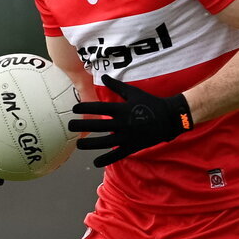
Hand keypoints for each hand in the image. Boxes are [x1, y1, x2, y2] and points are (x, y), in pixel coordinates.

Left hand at [68, 74, 193, 166]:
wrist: (169, 117)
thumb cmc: (150, 102)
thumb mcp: (133, 92)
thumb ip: (117, 86)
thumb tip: (103, 76)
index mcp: (121, 109)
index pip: (98, 108)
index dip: (85, 108)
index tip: (74, 109)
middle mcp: (122, 123)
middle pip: (97, 125)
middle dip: (81, 125)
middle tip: (69, 126)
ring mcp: (127, 136)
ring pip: (104, 142)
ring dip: (89, 144)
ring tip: (78, 145)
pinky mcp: (133, 146)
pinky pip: (117, 154)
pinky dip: (106, 159)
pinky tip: (95, 161)